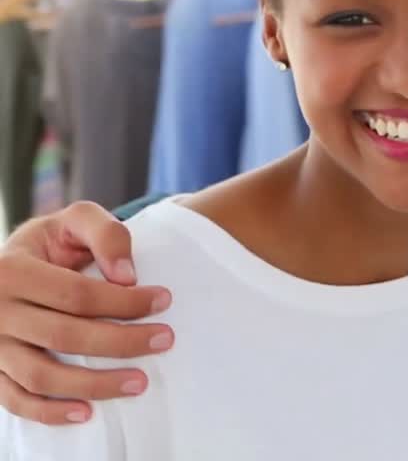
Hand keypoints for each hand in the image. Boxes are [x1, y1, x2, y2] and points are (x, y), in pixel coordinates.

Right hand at [0, 202, 172, 425]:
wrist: (15, 264)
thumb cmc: (54, 243)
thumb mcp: (76, 221)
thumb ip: (106, 234)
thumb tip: (127, 277)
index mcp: (11, 270)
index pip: (75, 295)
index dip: (123, 301)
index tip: (164, 300)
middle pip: (64, 336)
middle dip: (121, 342)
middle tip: (165, 340)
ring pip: (41, 376)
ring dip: (94, 384)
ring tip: (140, 382)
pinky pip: (15, 400)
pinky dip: (49, 412)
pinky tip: (87, 412)